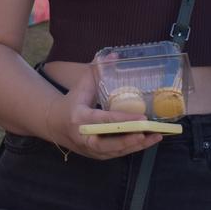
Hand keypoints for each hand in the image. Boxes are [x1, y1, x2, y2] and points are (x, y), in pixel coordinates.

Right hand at [45, 66, 162, 159]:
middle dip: (129, 139)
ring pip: (114, 152)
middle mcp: (84, 137)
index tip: (142, 118)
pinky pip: (115, 154)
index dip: (124, 120)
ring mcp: (89, 149)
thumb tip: (115, 54)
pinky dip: (131, 149)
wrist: (54, 124)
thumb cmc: (72, 101)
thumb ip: (97, 70)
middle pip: (108, 144)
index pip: (104, 120)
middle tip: (148, 131)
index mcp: (79, 118)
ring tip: (155, 136)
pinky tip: (147, 141)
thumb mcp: (82, 85)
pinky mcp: (95, 155)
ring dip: (136, 146)